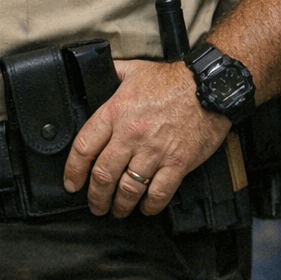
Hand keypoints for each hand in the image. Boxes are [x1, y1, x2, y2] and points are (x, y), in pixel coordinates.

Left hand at [61, 58, 229, 217]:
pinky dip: (150, 205)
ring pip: (128, 188)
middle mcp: (131, 134)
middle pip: (103, 174)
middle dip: (95, 196)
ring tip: (118, 210)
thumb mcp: (134, 69)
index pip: (84, 147)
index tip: (71, 183)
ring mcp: (154, 150)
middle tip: (95, 205)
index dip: (73, 170)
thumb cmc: (173, 79)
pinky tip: (146, 207)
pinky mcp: (177, 162)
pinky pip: (159, 192)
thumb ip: (112, 73)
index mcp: (116, 112)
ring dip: (120, 205)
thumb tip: (97, 70)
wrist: (209, 86)